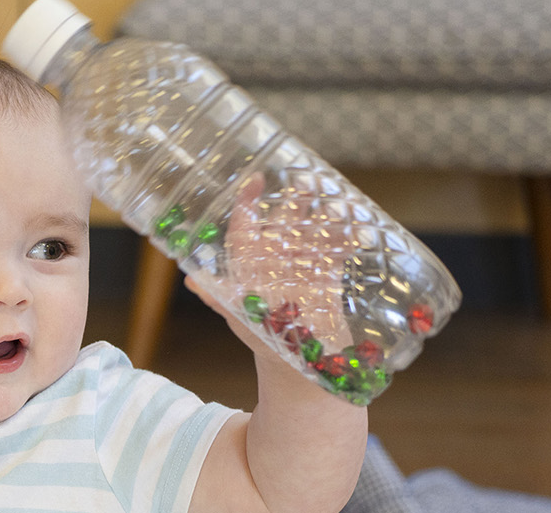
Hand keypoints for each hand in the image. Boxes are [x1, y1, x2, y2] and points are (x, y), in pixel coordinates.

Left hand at [188, 173, 351, 354]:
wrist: (299, 369)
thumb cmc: (264, 341)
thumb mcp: (241, 317)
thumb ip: (221, 297)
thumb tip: (192, 278)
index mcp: (251, 265)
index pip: (245, 227)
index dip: (247, 203)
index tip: (255, 180)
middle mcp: (276, 260)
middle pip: (284, 222)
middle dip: (294, 202)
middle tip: (305, 183)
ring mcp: (304, 266)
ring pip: (313, 231)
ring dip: (323, 217)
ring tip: (335, 207)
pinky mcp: (328, 277)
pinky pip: (337, 250)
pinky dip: (348, 239)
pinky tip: (358, 231)